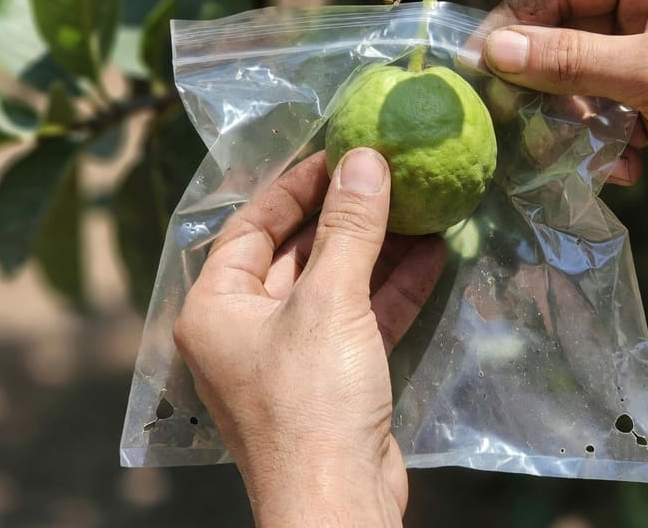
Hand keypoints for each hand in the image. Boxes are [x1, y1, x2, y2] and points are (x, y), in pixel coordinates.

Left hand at [173, 149, 444, 526]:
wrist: (337, 504)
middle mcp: (244, 329)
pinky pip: (358, 319)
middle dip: (342, 216)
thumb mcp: (329, 303)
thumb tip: (365, 159)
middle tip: (384, 173)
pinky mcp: (330, 379)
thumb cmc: (312, 400)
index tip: (338, 154)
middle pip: (294, 253)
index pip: (250, 227)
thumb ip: (349, 229)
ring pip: (332, 286)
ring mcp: (289, 356)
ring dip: (375, 249)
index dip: (294, 187)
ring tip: (418, 206)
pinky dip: (391, 289)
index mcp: (215, 308)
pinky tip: (431, 255)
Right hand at [480, 0, 647, 217]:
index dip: (519, 20)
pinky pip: (608, 115)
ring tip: (582, 150)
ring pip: (583, 81)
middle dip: (547, 81)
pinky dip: (607, 143)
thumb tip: (492, 50)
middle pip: (569, 36)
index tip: (479, 60)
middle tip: (512, 115)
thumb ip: (569, 60)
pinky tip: (629, 169)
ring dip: (577, 120)